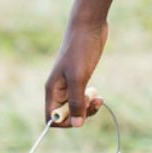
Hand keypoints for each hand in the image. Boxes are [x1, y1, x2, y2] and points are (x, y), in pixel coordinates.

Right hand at [45, 0, 111, 126]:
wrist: (89, 27)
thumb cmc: (80, 49)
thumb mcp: (78, 78)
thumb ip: (76, 102)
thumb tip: (77, 125)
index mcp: (53, 90)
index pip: (52, 118)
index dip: (65, 122)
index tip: (80, 115)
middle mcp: (59, 91)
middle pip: (66, 115)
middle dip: (81, 114)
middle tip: (92, 103)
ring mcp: (69, 86)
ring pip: (76, 108)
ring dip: (88, 108)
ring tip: (99, 98)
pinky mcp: (80, 81)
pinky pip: (83, 100)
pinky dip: (91, 101)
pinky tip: (98, 95)